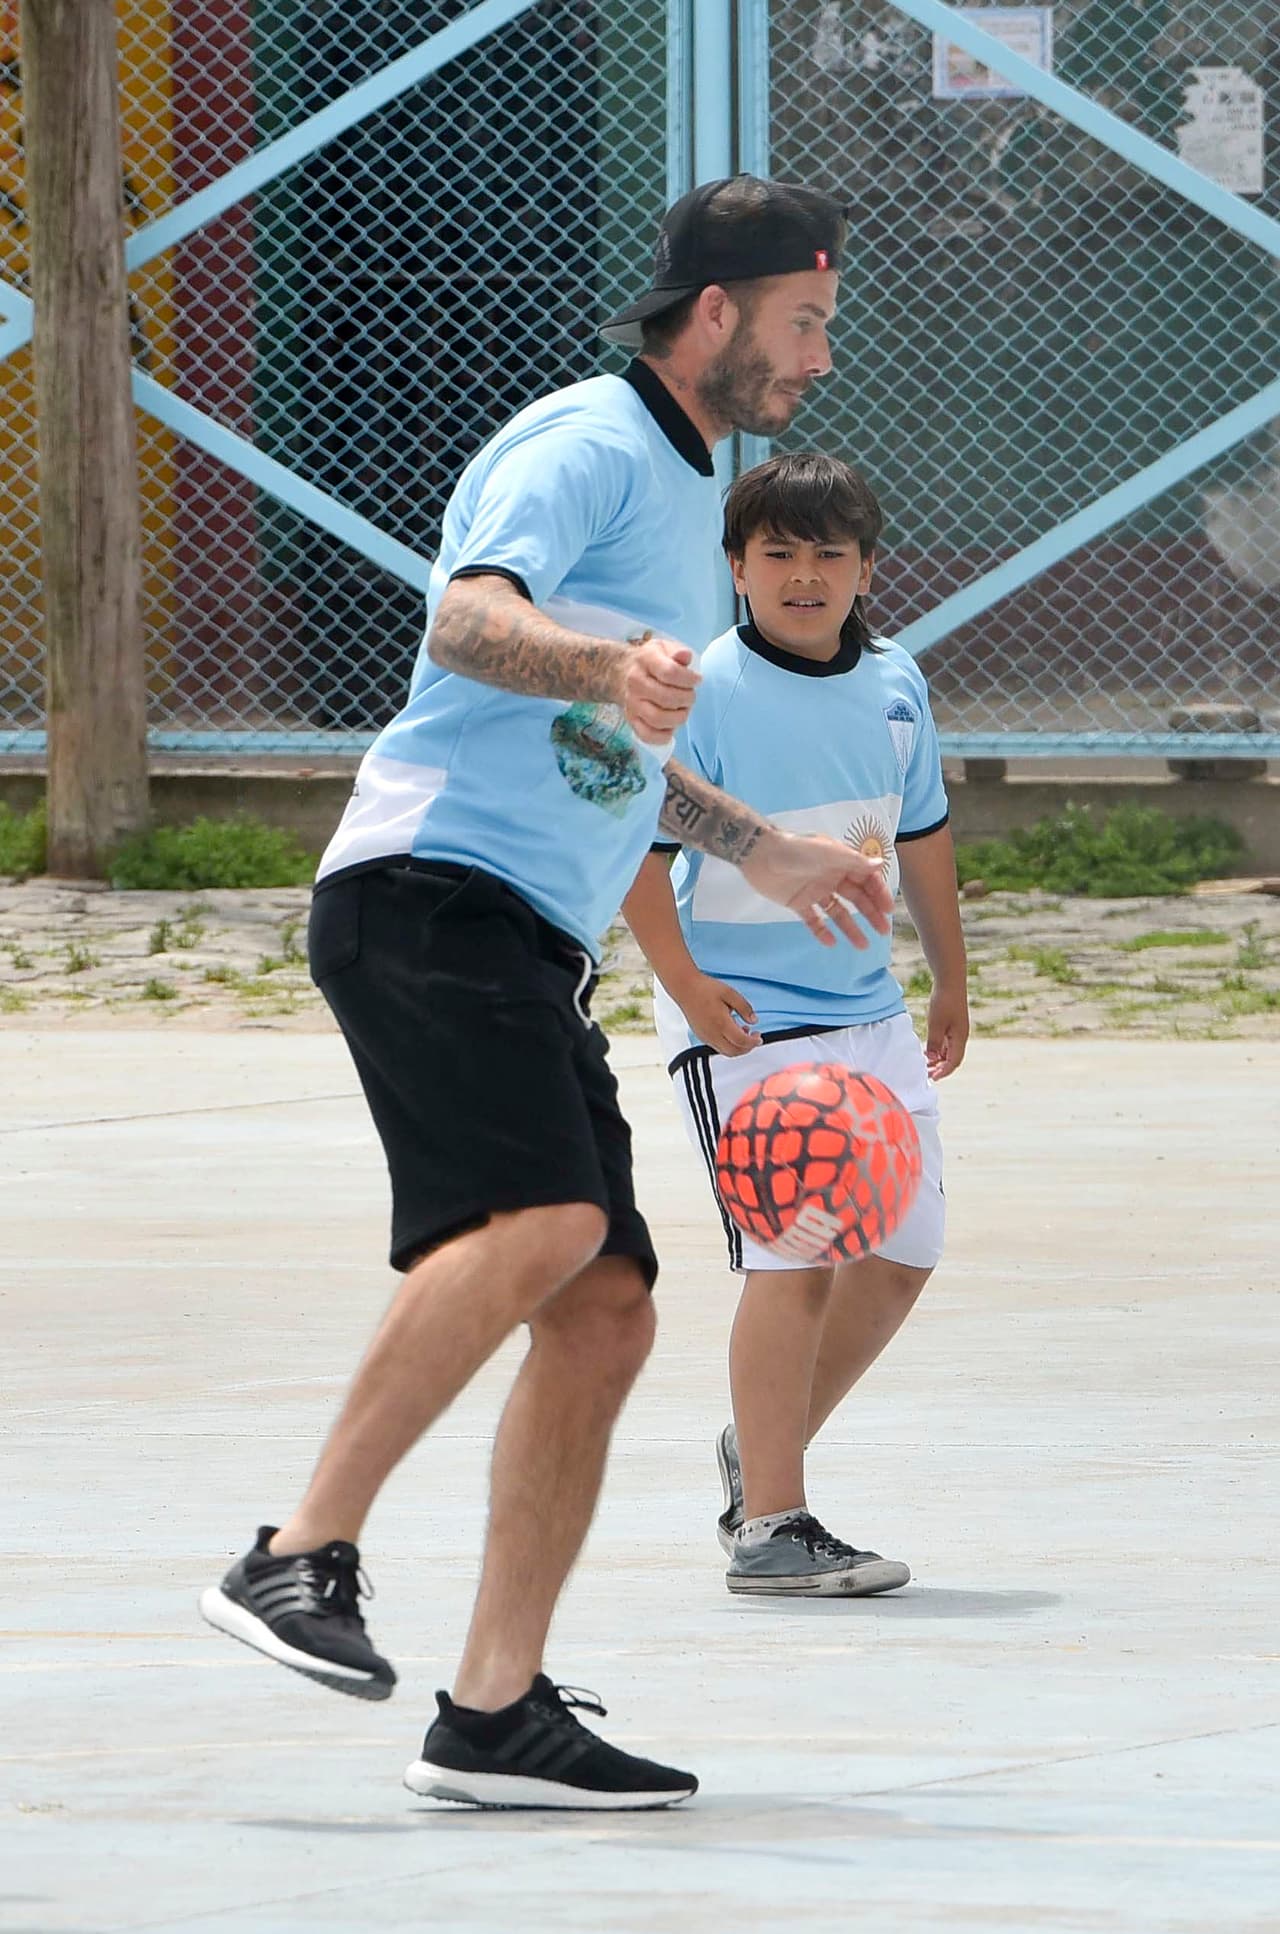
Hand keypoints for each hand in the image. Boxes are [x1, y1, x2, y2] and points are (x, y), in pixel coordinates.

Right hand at [617, 633, 699, 744]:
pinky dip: (664, 735)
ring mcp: (632, 704)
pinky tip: (671, 725)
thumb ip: (677, 652)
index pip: (670, 673)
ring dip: (679, 717)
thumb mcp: (664, 648)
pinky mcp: (631, 720)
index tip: (696, 680)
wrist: (622, 673)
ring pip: (659, 719)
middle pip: (667, 698)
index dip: (689, 679)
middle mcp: (636, 683)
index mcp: (645, 661)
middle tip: (690, 696)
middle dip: (687, 699)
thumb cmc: (650, 661)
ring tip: (682, 709)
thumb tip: (685, 656)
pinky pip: (648, 735)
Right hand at [672, 971, 761, 1055]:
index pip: (742, 1041)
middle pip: (734, 1051)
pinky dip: (728, 1044)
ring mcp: (705, 1036)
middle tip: (754, 1037)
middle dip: (747, 1048)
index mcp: (721, 1023)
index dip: (753, 1042)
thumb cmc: (705, 989)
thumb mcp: (730, 993)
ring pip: (725, 1051)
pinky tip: (730, 1031)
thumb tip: (754, 1020)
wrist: (685, 988)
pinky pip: (717, 1047)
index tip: (759, 1037)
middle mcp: (712, 1033)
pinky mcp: (701, 1035)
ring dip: (737, 1046)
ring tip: (743, 1032)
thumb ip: (744, 1008)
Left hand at [742, 830, 893, 947]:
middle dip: (871, 913)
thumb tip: (880, 863)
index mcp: (840, 862)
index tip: (888, 910)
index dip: (878, 893)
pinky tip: (832, 943)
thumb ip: (855, 862)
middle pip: (856, 898)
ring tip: (863, 945)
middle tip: (883, 930)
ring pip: (838, 912)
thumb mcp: (829, 854)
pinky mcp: (798, 903)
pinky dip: (822, 931)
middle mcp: (830, 877)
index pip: (866, 878)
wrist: (759, 855)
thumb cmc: (797, 850)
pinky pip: (814, 920)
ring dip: (851, 927)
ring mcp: (815, 891)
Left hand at [925, 983, 968, 1078]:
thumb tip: (931, 1059)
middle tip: (926, 1074)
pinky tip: (927, 1051)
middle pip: (952, 1058)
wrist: (950, 981)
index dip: (944, 1072)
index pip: (954, 1062)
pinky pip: (946, 1042)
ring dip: (938, 1059)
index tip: (933, 1078)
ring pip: (948, 1051)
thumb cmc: (944, 1001)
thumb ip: (933, 1043)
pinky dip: (937, 1049)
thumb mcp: (935, 1024)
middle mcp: (961, 1036)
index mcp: (960, 1038)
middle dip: (940, 1068)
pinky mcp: (952, 1024)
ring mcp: (957, 1030)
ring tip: (924, 1065)